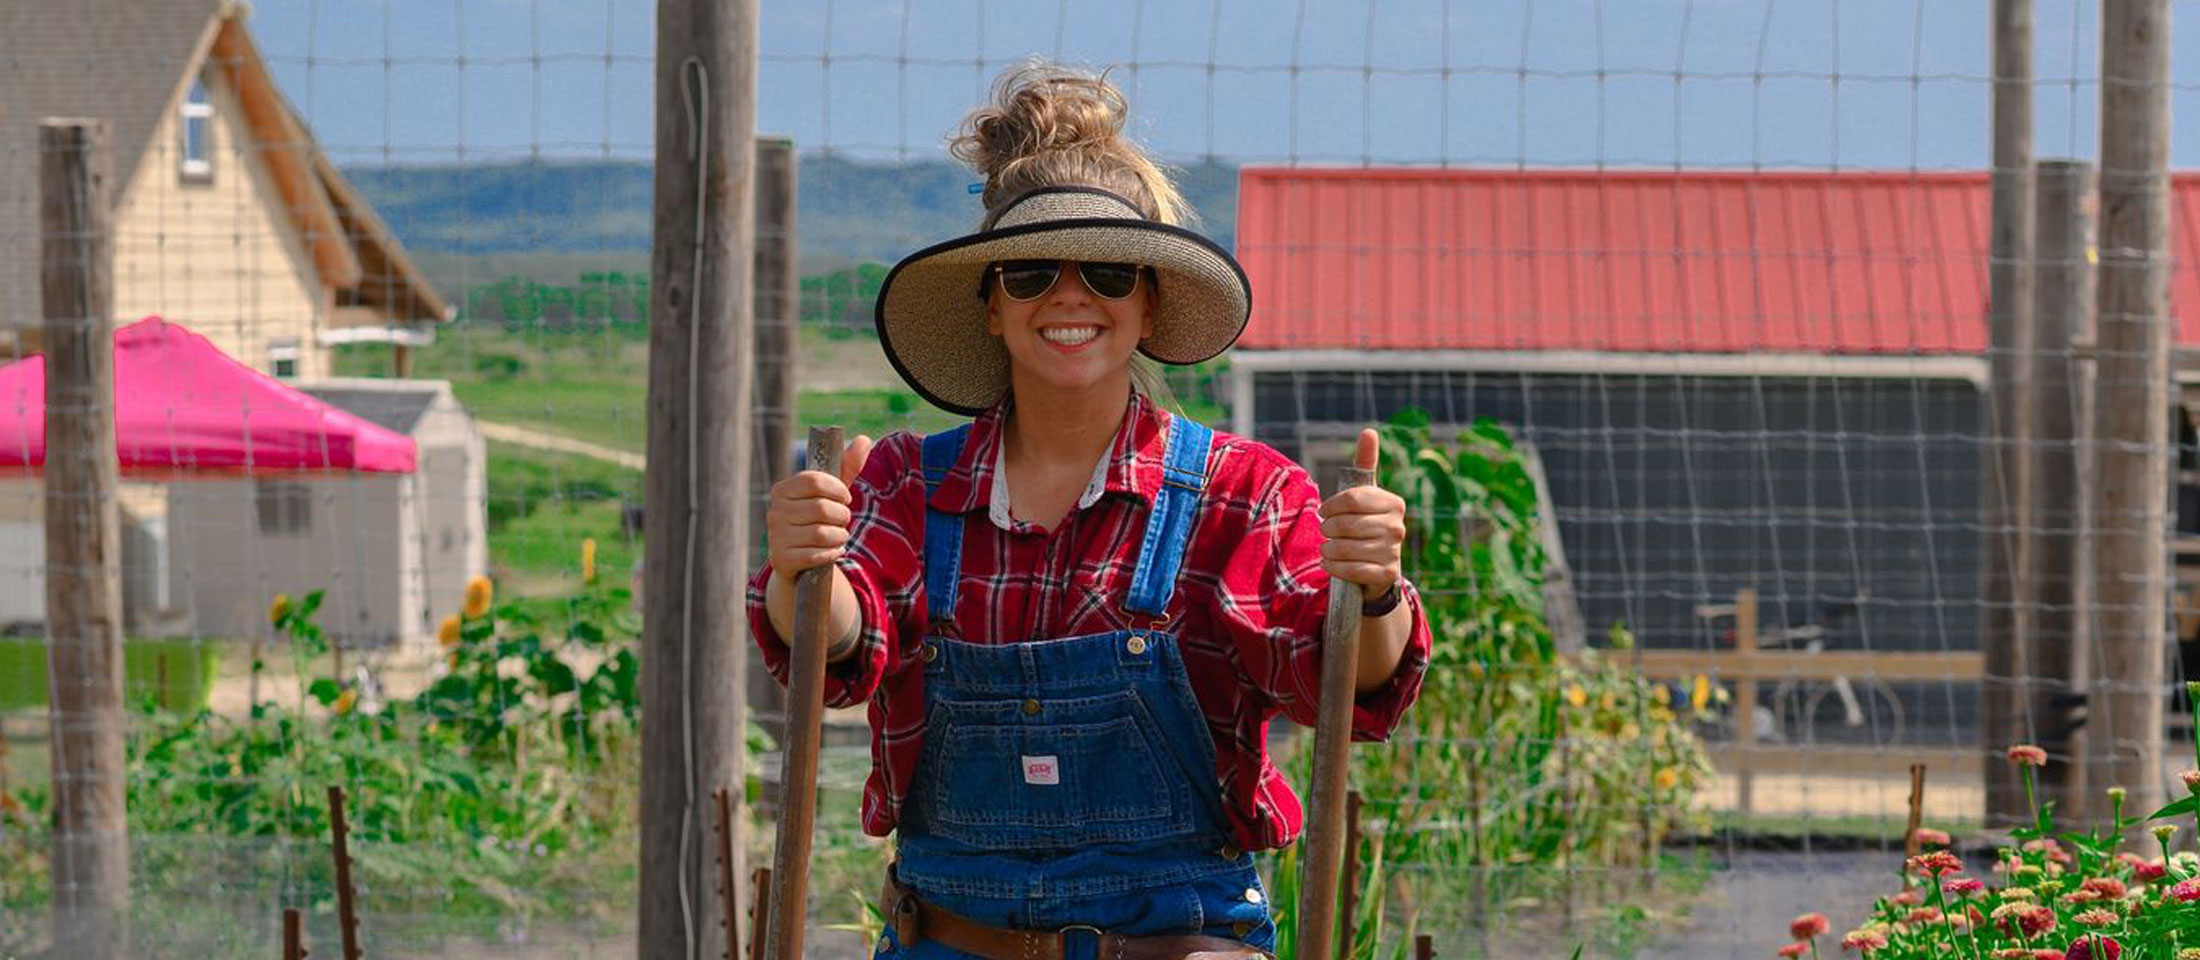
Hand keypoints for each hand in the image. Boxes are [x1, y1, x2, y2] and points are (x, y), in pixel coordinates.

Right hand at [764, 434, 873, 574]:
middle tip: (843, 521)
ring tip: (838, 537)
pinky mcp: (780, 559)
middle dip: (842, 516)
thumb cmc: (817, 519)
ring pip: (821, 533)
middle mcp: (774, 511)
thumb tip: (864, 439)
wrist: (798, 559)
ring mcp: (775, 536)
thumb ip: (846, 467)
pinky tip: (832, 551)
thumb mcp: (831, 493)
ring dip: (839, 537)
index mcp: (782, 489)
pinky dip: (831, 553)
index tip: (845, 497)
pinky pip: (816, 555)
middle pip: (821, 508)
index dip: (838, 489)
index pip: (814, 480)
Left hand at [1317, 428, 1405, 599]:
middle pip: (1344, 524)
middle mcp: (1398, 527)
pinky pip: (1349, 569)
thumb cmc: (1365, 524)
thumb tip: (1369, 431)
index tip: (1323, 511)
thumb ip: (1365, 464)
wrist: (1376, 568)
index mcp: (1394, 503)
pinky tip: (1332, 563)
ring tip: (1329, 548)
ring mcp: (1394, 552)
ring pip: (1343, 547)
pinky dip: (1334, 567)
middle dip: (1327, 530)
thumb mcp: (1365, 496)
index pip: (1351, 498)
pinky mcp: (1387, 575)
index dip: (1330, 506)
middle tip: (1327, 533)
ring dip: (1327, 549)